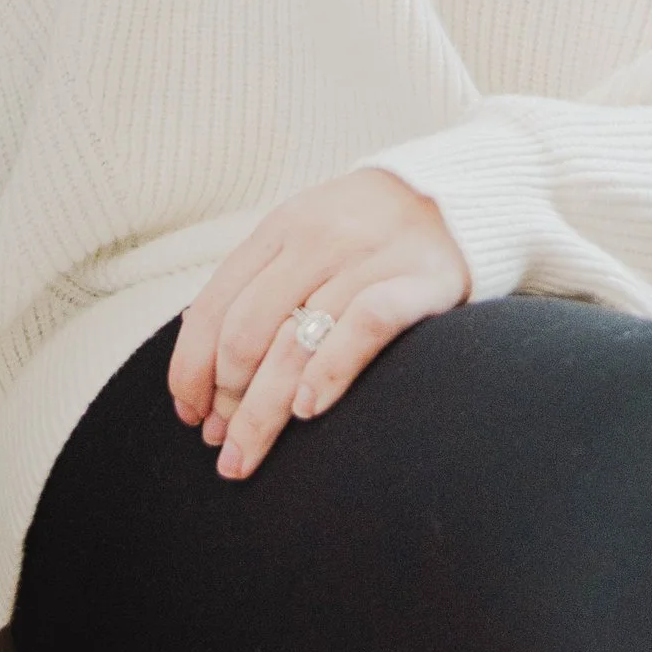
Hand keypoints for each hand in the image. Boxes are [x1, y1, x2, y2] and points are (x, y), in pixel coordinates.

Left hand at [167, 168, 470, 477]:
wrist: (462, 195)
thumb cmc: (369, 231)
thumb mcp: (306, 236)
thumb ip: (258, 284)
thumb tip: (196, 351)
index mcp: (281, 228)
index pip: (215, 305)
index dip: (191, 368)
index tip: (189, 415)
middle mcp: (318, 239)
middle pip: (247, 332)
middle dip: (225, 400)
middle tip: (223, 444)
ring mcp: (369, 259)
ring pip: (295, 342)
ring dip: (261, 411)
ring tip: (245, 456)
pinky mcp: (418, 282)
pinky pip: (364, 327)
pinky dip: (330, 371)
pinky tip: (309, 411)